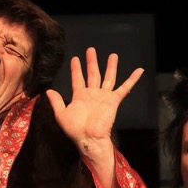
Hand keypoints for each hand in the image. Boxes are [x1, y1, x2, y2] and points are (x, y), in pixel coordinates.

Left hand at [44, 48, 142, 187]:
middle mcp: (93, 94)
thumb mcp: (61, 114)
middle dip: (92, 62)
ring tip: (113, 55)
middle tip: (91, 50)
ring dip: (110, 66)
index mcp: (80, 96)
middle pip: (93, 74)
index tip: (75, 58)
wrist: (89, 138)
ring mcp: (104, 96)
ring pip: (108, 77)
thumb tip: (48, 91)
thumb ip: (57, 101)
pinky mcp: (114, 100)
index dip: (76, 69)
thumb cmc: (74, 129)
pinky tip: (139, 70)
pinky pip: (125, 88)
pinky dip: (132, 79)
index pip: (78, 79)